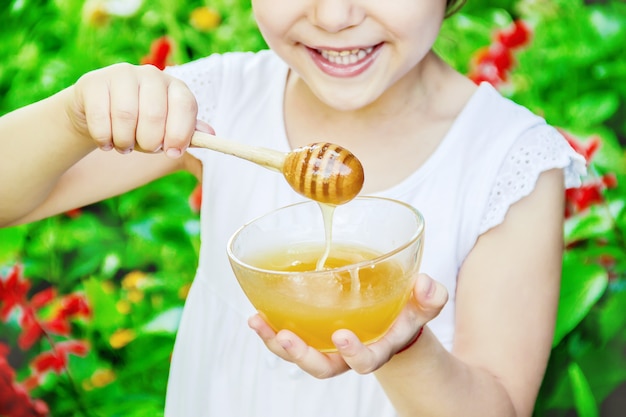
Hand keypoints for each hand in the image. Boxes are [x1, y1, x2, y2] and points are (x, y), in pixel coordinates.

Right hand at [68, 63, 202, 157]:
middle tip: (142, 148)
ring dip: (125, 142)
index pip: (185, 105)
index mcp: (175, 87)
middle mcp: (151, 75)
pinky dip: (104, 138)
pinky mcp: (94, 82)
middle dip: (149, 142)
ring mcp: (122, 74)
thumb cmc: (142, 124)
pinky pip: (100, 118)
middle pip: (155, 114)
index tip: (172, 152)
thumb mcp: (168, 129)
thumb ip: (188, 134)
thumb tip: (211, 135)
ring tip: (124, 146)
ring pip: (126, 117)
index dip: (180, 133)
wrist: (100, 112)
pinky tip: (106, 141)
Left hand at [248, 273, 448, 378]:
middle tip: (286, 337)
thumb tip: (426, 284)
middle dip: (302, 356)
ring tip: (258, 322)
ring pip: (299, 354)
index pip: (366, 361)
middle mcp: (347, 353)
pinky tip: (257, 315)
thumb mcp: (423, 304)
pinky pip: (288, 337)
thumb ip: (430, 297)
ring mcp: (326, 346)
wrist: (391, 319)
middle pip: (322, 367)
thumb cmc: (405, 310)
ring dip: (275, 342)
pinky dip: (270, 329)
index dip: (354, 354)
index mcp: (377, 348)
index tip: (342, 336)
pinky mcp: (312, 334)